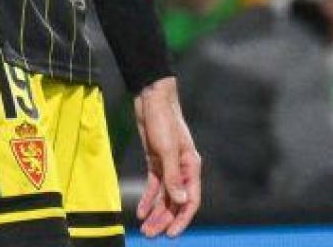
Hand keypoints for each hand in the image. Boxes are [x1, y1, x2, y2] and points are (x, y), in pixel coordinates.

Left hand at [134, 77, 201, 236]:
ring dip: (156, 213)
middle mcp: (182, 168)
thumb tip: (180, 202)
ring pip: (165, 196)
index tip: (170, 234)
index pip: (191, 199)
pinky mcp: (156, 161)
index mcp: (191, 166)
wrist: (151, 99)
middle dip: (165, 219)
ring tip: (145, 228)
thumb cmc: (163, 121)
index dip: (182, 219)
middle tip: (150, 235)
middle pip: (176, 201)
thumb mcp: (167, 150)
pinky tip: (141, 211)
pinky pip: (154, 186)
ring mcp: (169, 165)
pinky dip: (149, 199)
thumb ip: (173, 177)